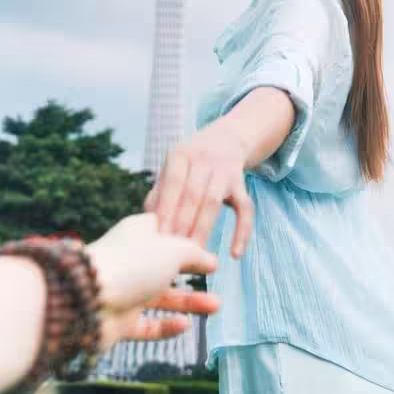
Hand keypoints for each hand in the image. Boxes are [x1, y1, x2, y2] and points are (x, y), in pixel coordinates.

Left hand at [87, 213, 219, 349]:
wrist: (85, 301)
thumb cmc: (132, 264)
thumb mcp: (173, 250)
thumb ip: (195, 254)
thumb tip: (211, 260)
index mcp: (140, 233)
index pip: (166, 229)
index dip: (187, 235)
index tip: (208, 241)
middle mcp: (132, 260)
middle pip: (167, 265)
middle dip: (193, 272)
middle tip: (216, 275)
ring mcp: (125, 290)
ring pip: (161, 297)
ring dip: (188, 301)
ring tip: (216, 306)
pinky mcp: (119, 320)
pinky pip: (147, 324)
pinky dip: (165, 326)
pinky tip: (185, 325)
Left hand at [144, 122, 253, 258]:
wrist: (225, 139)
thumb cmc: (190, 163)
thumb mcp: (173, 168)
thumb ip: (160, 193)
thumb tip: (148, 226)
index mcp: (180, 155)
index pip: (173, 184)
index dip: (167, 210)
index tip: (159, 238)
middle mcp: (203, 159)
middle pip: (193, 194)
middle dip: (183, 224)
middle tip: (173, 252)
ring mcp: (224, 170)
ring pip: (214, 201)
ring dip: (203, 228)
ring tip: (195, 255)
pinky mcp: (241, 184)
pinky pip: (245, 209)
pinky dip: (242, 231)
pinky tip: (235, 254)